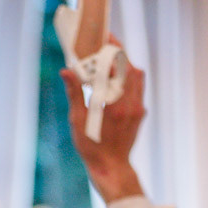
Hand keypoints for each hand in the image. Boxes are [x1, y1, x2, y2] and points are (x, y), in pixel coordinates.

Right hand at [62, 55, 145, 203]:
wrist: (111, 168)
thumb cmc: (92, 147)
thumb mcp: (78, 120)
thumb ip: (74, 93)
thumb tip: (67, 71)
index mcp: (115, 104)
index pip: (116, 67)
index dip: (109, 50)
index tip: (100, 39)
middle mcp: (130, 104)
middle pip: (130, 67)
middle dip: (118, 52)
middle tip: (105, 42)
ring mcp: (137, 109)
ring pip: (137, 76)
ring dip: (124, 64)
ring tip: (110, 57)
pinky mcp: (140, 113)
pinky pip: (138, 88)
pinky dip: (128, 78)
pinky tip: (115, 79)